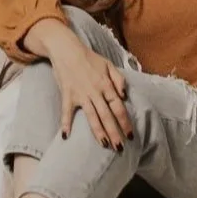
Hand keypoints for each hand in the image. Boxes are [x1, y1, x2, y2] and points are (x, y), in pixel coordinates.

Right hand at [47, 35, 131, 149]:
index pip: (118, 107)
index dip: (125, 122)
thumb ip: (119, 80)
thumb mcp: (109, 64)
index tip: (130, 135)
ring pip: (91, 116)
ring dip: (98, 132)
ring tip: (104, 145)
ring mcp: (81, 94)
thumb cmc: (89, 58)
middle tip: (120, 148)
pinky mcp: (67, 94)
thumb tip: (124, 96)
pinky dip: (65, 123)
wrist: (67, 49)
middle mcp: (95, 91)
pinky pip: (66, 111)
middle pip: (107, 115)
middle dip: (114, 132)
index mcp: (106, 85)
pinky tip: (66, 135)